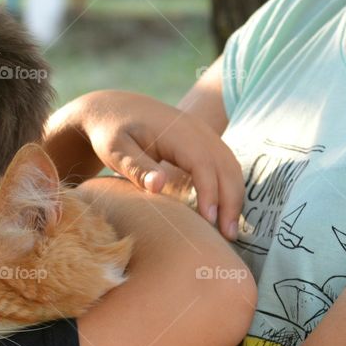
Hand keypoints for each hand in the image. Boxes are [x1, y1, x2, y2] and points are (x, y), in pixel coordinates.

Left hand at [52, 90, 243, 239]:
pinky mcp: (202, 140)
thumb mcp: (116, 150)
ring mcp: (202, 133)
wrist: (113, 108)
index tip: (209, 221)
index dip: (209, 193)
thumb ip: (138, 168)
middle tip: (228, 237)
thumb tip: (159, 186)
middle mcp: (196, 129)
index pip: (203, 164)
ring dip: (234, 197)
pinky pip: (224, 164)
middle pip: (224, 166)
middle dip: (230, 201)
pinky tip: (224, 211)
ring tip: (229, 231)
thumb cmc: (111, 132)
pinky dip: (229, 187)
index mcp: (176, 132)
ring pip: (229, 165)